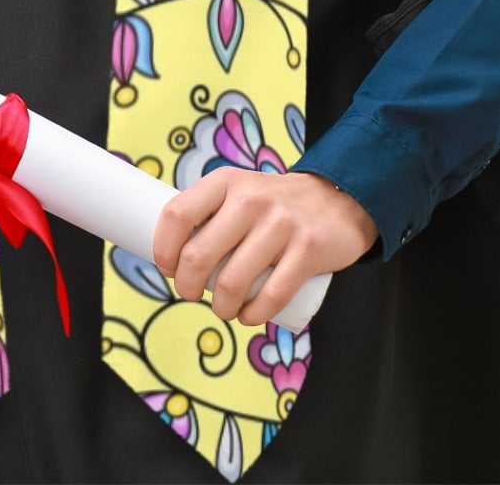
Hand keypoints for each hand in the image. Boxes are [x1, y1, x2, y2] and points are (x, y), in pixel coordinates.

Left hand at [152, 169, 378, 326]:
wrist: (336, 200)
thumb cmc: (273, 204)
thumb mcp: (238, 190)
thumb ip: (210, 212)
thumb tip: (172, 251)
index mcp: (225, 182)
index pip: (177, 214)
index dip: (163, 248)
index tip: (167, 267)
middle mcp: (249, 199)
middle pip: (198, 255)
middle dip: (185, 285)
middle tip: (189, 293)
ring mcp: (280, 224)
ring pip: (232, 282)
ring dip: (220, 307)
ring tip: (222, 309)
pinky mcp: (307, 251)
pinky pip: (271, 296)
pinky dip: (253, 316)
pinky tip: (247, 317)